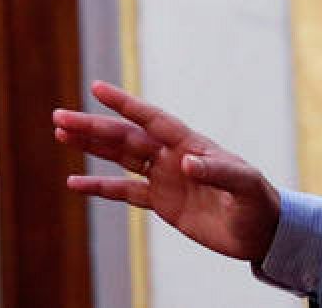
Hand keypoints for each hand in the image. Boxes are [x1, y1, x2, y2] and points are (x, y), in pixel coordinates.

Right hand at [53, 80, 280, 261]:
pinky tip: (74, 182)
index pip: (151, 119)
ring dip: (91, 145)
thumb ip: (216, 171)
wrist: (262, 232)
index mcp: (190, 144)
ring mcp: (164, 177)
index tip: (96, 88)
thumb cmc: (258, 203)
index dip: (125, 104)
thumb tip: (185, 162)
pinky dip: (98, 187)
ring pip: (119, 157)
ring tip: (60, 134)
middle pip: (125, 136)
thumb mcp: (244, 186)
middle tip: (59, 117)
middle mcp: (171, 156)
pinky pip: (123, 192)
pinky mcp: (161, 202)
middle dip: (92, 126)